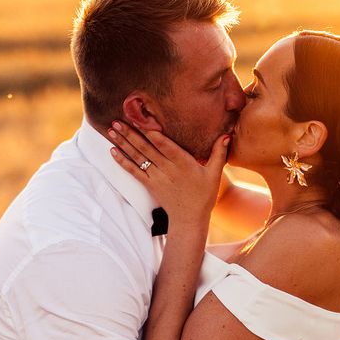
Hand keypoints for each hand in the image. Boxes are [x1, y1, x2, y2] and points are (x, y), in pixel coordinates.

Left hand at [107, 121, 229, 228]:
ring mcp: (157, 178)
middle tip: (117, 119)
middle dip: (131, 133)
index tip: (142, 119)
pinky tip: (113, 151)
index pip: (166, 145)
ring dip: (124, 143)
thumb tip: (226, 135)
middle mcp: (168, 169)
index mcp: (183, 163)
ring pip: (138, 157)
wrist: (189, 219)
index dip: (153, 133)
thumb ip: (219, 153)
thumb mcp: (214, 174)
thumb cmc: (203, 196)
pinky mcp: (150, 185)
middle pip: (147, 148)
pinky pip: (134, 172)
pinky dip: (123, 161)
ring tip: (112, 130)